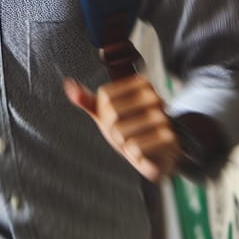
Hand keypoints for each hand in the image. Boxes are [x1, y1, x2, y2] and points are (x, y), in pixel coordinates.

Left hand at [64, 74, 179, 181]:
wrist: (158, 154)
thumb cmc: (131, 129)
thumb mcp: (106, 113)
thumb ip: (88, 99)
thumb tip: (69, 85)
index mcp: (140, 83)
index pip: (105, 95)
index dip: (103, 112)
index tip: (115, 118)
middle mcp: (154, 96)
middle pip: (112, 113)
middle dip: (112, 130)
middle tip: (124, 134)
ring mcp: (164, 117)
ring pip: (121, 132)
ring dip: (123, 144)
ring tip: (134, 143)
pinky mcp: (169, 138)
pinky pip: (135, 148)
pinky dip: (134, 155)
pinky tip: (143, 152)